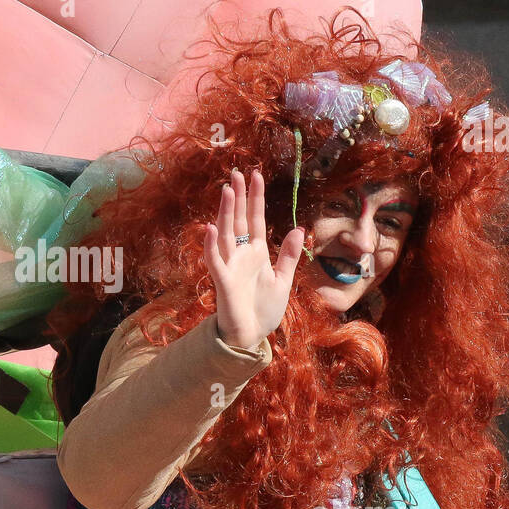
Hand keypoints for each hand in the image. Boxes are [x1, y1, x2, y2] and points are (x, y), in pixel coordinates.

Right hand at [202, 168, 305, 349]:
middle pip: (239, 220)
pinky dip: (211, 245)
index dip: (256, 198)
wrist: (251, 335)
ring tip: (227, 191)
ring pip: (226, 234)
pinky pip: (214, 260)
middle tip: (236, 173)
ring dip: (226, 213)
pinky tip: (210, 228)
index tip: (256, 175)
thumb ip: (289, 255)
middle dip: (239, 197)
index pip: (256, 219)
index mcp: (257, 253)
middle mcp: (242, 255)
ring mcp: (230, 266)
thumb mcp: (283, 280)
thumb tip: (299, 229)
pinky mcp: (222, 281)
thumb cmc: (264, 309)